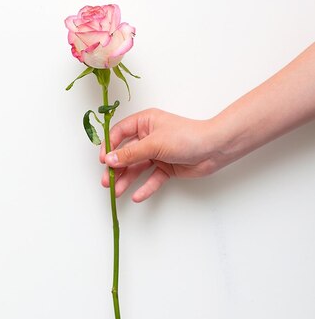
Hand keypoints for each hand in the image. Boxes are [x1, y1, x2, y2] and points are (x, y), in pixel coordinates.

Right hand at [99, 108, 220, 201]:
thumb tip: (109, 160)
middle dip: (116, 168)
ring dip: (127, 180)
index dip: (110, 146)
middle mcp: (149, 137)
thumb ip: (130, 154)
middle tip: (107, 181)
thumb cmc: (186, 137)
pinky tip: (137, 197)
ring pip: (137, 168)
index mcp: (145, 122)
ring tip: (117, 192)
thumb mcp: (153, 144)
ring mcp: (157, 153)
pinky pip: (151, 178)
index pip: (120, 133)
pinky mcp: (166, 167)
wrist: (213, 149)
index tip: (104, 160)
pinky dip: (145, 187)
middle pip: (126, 153)